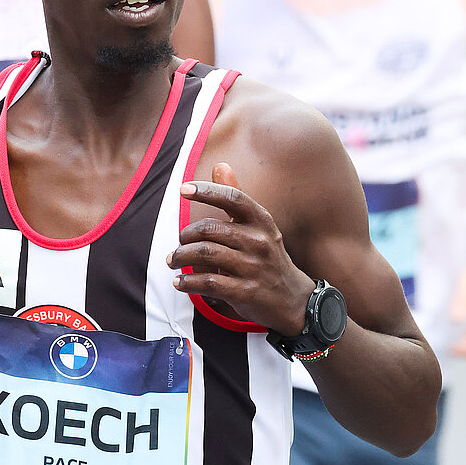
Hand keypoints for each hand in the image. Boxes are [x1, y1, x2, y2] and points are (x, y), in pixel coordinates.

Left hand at [168, 162, 314, 333]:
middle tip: (179, 243)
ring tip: (173, 260)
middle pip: (209, 229)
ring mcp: (253, 267)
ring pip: (205, 254)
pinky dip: (188, 282)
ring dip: (181, 257)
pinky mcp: (245, 292)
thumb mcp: (259, 226)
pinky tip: (180, 282)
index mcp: (261, 221)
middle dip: (185, 235)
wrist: (293, 299)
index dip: (206, 191)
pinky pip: (208, 282)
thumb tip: (220, 165)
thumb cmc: (267, 258)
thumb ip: (236, 197)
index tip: (183, 189)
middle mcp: (259, 242)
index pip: (233, 198)